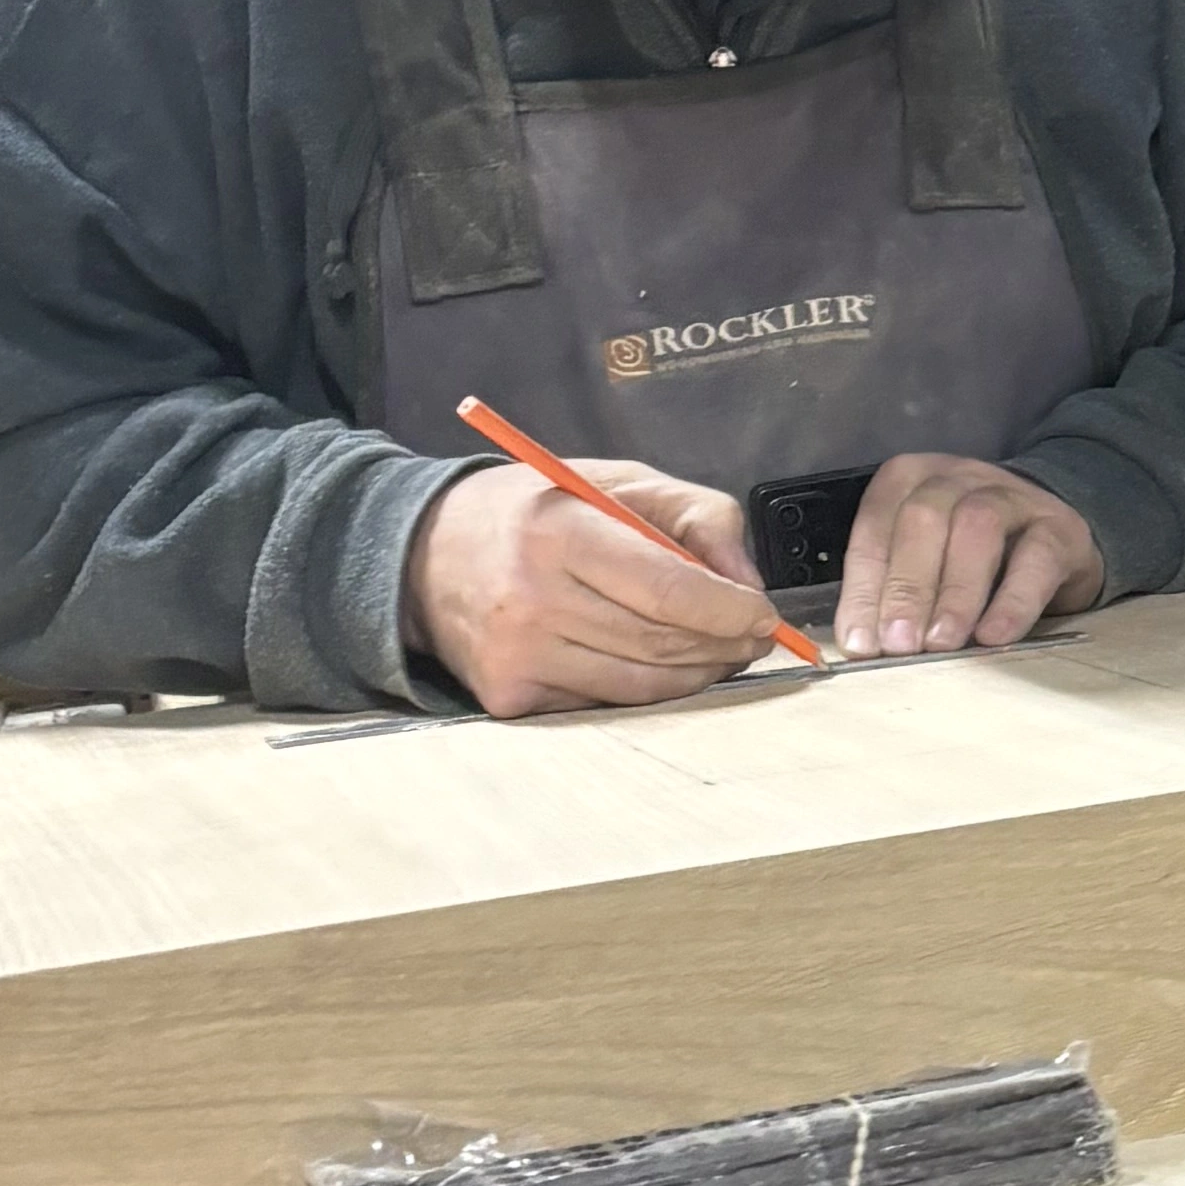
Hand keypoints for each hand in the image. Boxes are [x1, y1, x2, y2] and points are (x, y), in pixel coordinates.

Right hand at [404, 456, 779, 719]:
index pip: (668, 589)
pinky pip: (604, 703)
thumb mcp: (615, 482)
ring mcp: (516, 655)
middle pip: (662, 643)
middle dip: (724, 645)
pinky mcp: (507, 696)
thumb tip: (747, 584)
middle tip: (752, 637)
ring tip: (715, 651)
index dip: (729, 611)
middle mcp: (532, 598)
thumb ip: (696, 515)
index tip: (763, 615)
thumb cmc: (532, 512)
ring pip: (642, 685)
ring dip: (696, 673)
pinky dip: (641, 686)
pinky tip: (647, 660)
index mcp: (559, 532)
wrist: (421, 555)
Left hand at [834, 451, 1104, 657]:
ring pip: (976, 528)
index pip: (874, 529)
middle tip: (899, 645)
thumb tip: (865, 646)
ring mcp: (1011, 494)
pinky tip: (995, 636)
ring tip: (943, 643)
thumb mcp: (923, 565)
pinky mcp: (1060, 525)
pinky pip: (1036, 557)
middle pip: (922, 520)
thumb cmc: (971, 558)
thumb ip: (892, 594)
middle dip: (906, 588)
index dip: (864, 588)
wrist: (1050, 540)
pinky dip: (1013, 601)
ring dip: (955, 592)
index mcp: (908, 481)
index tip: (862, 643)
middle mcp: (955, 478)